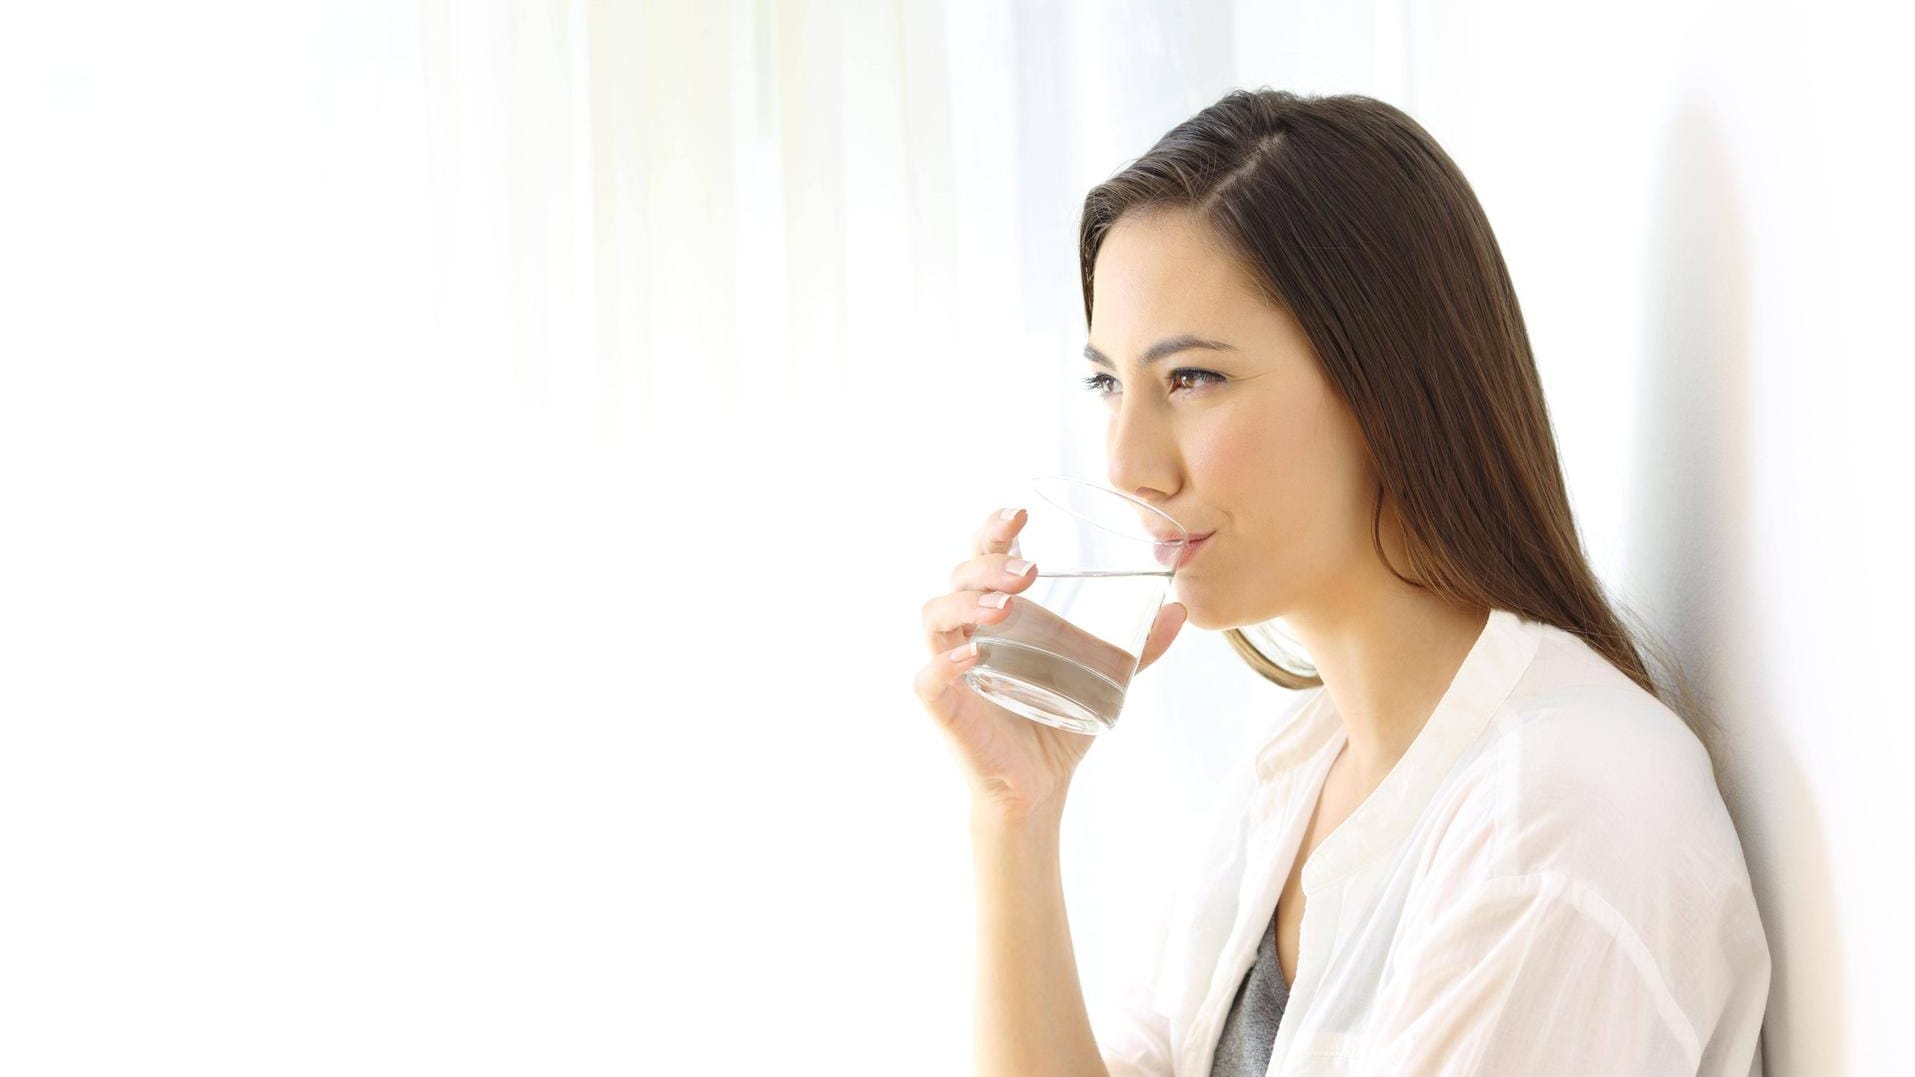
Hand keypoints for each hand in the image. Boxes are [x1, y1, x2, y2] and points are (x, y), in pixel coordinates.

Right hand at [913, 506, 1187, 819]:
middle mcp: (969, 630)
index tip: (1020, 514)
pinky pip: (928, 676)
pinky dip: (947, 661)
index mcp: (1001, 612)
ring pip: (935, 615)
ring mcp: (951, 665)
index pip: (984, 556)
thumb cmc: (1059, 718)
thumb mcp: (1106, 676)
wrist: (1040, 784)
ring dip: (967, 602)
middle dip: (990, 565)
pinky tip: (976, 655)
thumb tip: (1179, 610)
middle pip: (959, 576)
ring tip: (1006, 607)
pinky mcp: (944, 706)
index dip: (993, 529)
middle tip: (1031, 572)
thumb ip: (1139, 646)